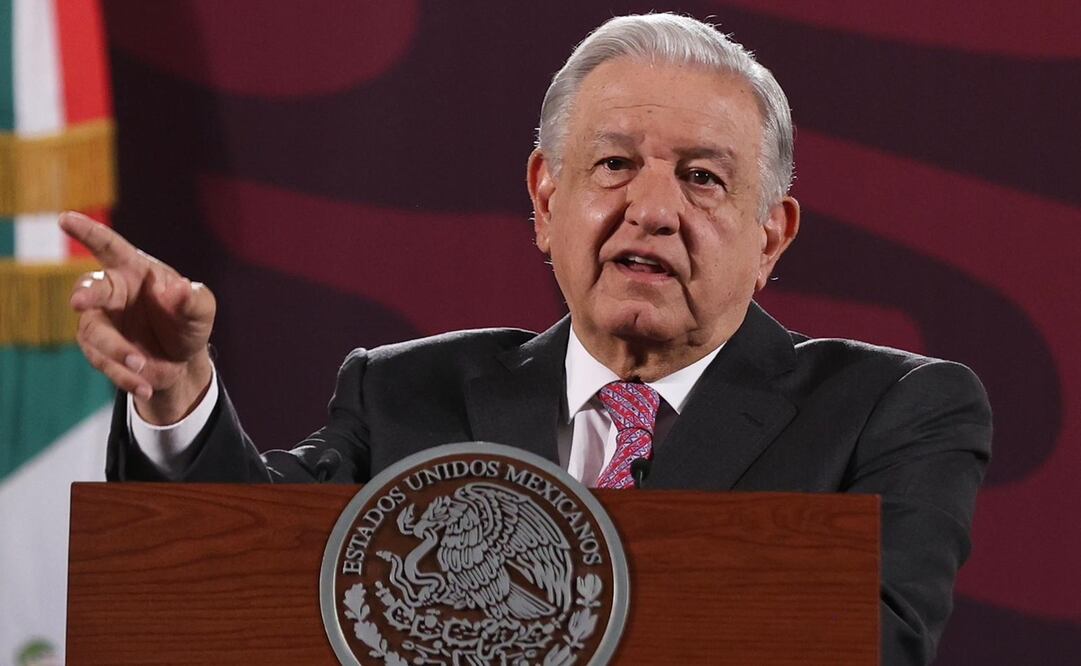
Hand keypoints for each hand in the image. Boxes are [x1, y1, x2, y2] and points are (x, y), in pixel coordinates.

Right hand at [59, 211, 215, 424]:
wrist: (183, 359)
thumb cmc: (188, 321)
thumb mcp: (202, 311)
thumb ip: (194, 299)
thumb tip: (178, 289)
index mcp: (133, 270)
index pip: (108, 246)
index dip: (87, 232)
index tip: (65, 219)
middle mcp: (111, 291)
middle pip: (89, 288)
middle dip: (84, 294)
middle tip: (80, 302)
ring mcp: (101, 321)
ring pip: (95, 333)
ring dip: (118, 352)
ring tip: (143, 366)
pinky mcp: (98, 350)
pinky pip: (104, 362)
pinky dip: (125, 376)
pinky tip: (145, 386)